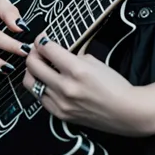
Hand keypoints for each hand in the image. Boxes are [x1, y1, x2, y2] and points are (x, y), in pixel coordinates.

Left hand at [23, 37, 153, 136]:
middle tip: (38, 50)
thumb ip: (73, 56)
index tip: (42, 39)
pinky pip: (39, 98)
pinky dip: (40, 87)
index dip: (42, 40)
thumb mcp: (95, 61)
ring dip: (33, 71)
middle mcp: (65, 87)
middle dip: (33, 53)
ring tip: (40, 67)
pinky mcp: (59, 115)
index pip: (47, 49)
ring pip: (31, 83)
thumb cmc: (114, 85)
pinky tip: (48, 83)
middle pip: (33, 65)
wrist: (124, 111)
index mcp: (76, 69)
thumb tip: (58, 54)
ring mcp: (60, 103)